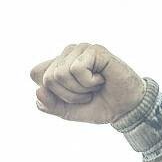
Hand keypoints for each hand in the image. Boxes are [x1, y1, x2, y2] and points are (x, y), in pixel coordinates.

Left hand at [29, 43, 147, 123]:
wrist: (126, 108)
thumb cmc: (98, 106)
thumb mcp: (68, 112)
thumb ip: (50, 105)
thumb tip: (38, 90)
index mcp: (57, 65)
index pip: (35, 73)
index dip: (51, 93)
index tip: (71, 98)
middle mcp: (67, 54)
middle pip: (48, 78)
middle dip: (68, 95)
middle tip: (86, 93)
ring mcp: (81, 49)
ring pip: (61, 74)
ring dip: (79, 90)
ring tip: (94, 86)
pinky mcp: (94, 49)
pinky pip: (77, 69)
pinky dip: (89, 82)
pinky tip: (101, 79)